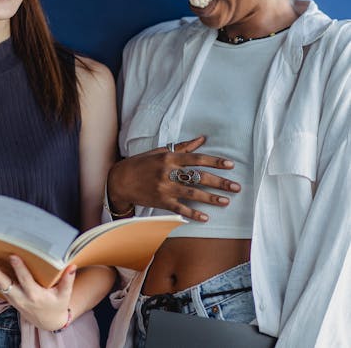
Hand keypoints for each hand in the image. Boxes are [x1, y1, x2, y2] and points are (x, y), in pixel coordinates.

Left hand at [0, 252, 75, 330]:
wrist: (46, 321)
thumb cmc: (56, 304)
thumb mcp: (64, 295)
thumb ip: (67, 281)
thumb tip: (71, 266)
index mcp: (34, 295)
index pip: (25, 280)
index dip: (19, 269)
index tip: (13, 255)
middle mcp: (19, 296)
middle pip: (1, 281)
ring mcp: (10, 296)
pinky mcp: (6, 294)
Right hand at [107, 136, 240, 221]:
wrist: (120, 180)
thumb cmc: (142, 163)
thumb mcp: (161, 152)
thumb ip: (183, 147)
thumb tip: (202, 139)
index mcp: (169, 158)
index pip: (196, 158)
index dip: (214, 161)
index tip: (230, 165)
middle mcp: (168, 172)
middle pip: (198, 177)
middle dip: (219, 182)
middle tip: (236, 187)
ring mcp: (164, 188)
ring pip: (192, 194)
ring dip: (211, 198)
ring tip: (226, 201)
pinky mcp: (161, 202)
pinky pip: (180, 209)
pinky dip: (193, 214)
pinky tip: (205, 218)